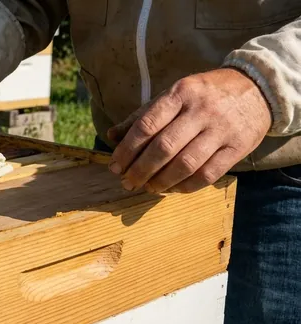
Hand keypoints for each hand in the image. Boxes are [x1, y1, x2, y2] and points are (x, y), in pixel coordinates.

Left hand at [106, 68, 271, 192]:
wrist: (257, 88)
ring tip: (148, 188)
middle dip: (140, 170)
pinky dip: (186, 186)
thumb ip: (143, 116)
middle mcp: (200, 110)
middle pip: (164, 148)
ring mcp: (221, 129)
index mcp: (180, 93)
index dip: (127, 150)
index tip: (115, 166)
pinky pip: (208, 174)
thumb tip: (112, 136)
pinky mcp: (238, 147)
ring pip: (185, 164)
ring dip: (161, 182)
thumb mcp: (174, 94)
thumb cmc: (204, 95)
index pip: (146, 125)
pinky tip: (173, 189)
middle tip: (127, 182)